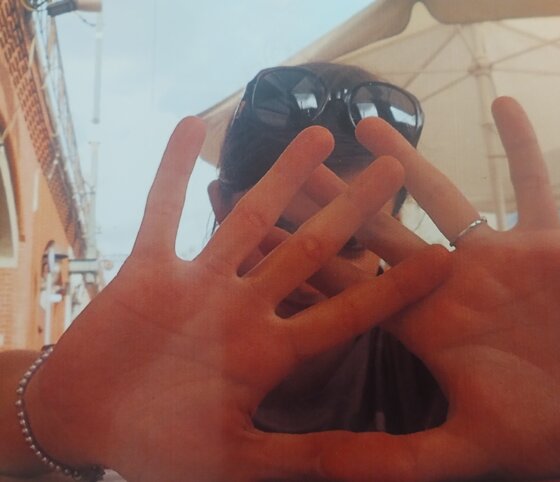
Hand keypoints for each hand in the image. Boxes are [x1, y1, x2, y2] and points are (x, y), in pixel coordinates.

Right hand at [24, 118, 448, 481]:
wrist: (88, 421)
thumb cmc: (160, 448)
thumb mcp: (239, 457)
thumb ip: (307, 455)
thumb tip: (381, 462)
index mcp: (270, 351)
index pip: (344, 312)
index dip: (393, 289)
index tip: (442, 259)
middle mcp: (243, 308)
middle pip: (308, 250)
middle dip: (350, 211)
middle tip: (393, 171)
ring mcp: (198, 283)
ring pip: (247, 218)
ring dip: (279, 176)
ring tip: (319, 134)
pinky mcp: (148, 268)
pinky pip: (161, 209)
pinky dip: (171, 170)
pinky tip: (191, 124)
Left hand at [309, 97, 559, 480]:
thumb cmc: (546, 437)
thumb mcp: (464, 451)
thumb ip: (392, 459)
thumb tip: (320, 467)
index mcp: (421, 324)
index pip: (348, 283)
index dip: (303, 257)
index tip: (261, 228)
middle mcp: (448, 284)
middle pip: (378, 231)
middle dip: (335, 199)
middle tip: (289, 165)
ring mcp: (496, 259)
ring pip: (442, 197)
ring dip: (406, 160)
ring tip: (365, 124)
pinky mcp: (546, 244)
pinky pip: (532, 184)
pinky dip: (522, 147)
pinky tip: (505, 106)